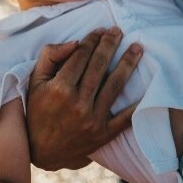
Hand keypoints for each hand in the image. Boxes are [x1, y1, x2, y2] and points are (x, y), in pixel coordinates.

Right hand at [25, 27, 142, 170]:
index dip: (92, 40)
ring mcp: (92, 120)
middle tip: (118, 31)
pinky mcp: (103, 134)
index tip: (100, 30)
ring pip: (115, 85)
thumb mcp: (35, 81)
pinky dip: (137, 104)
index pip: (81, 56)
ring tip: (137, 48)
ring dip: (128, 63)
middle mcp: (77, 103)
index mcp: (59, 89)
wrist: (42, 151)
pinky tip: (147, 87)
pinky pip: (125, 118)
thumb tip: (75, 42)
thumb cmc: (37, 111)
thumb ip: (50, 57)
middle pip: (99, 66)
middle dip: (110, 44)